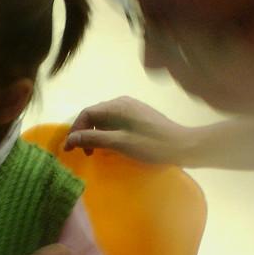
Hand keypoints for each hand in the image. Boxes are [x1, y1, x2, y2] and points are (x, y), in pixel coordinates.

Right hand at [65, 97, 191, 163]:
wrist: (183, 146)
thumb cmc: (151, 145)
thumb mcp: (119, 143)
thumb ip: (93, 138)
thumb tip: (71, 138)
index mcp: (116, 106)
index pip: (86, 113)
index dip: (75, 130)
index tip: (70, 149)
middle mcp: (122, 102)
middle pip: (94, 115)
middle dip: (84, 132)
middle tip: (84, 153)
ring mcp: (132, 108)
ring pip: (105, 118)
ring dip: (95, 133)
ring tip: (95, 151)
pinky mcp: (139, 115)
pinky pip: (115, 121)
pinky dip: (107, 132)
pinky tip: (111, 145)